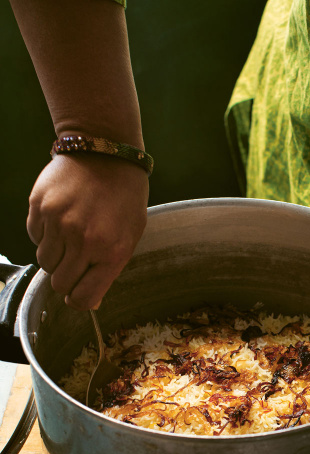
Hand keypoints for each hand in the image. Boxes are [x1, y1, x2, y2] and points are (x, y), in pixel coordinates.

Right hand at [27, 154, 148, 309]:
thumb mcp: (130, 235)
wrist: (105, 152)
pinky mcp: (40, 207)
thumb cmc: (124, 197)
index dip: (79, 299)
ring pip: (44, 262)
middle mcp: (83, 241)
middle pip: (59, 283)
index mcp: (111, 253)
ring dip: (55, 255)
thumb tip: (89, 301)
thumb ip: (109, 269)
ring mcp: (59, 223)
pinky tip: (61, 217)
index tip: (79, 292)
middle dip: (66, 277)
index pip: (82, 299)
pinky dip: (44, 234)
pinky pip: (34, 237)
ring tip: (71, 234)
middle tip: (77, 259)